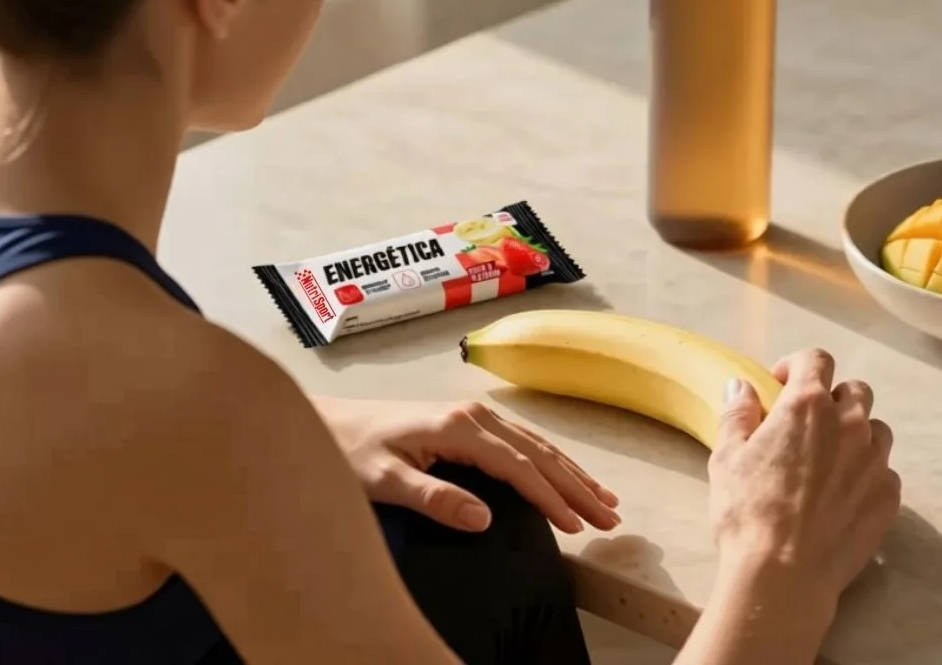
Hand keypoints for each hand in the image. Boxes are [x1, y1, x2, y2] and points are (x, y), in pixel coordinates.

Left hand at [317, 396, 620, 533]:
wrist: (330, 422)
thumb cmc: (351, 451)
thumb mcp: (384, 480)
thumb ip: (433, 498)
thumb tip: (483, 519)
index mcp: (459, 427)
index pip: (518, 467)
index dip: (551, 498)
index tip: (577, 526)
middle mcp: (475, 415)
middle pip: (539, 454)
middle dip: (578, 487)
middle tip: (611, 519)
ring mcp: (476, 415)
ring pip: (538, 445)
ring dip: (573, 473)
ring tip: (606, 500)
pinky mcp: (471, 421)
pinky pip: (524, 441)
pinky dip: (553, 461)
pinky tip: (567, 475)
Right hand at [707, 349, 899, 613]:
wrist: (783, 573)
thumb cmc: (747, 510)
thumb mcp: (726, 456)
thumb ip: (737, 414)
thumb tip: (742, 387)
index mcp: (807, 406)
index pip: (816, 359)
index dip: (797, 366)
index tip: (780, 386)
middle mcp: (849, 425)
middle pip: (855, 390)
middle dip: (832, 397)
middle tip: (806, 424)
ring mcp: (875, 462)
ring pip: (875, 428)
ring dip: (855, 434)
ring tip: (829, 460)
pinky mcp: (889, 497)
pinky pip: (885, 471)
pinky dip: (866, 473)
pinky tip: (842, 495)